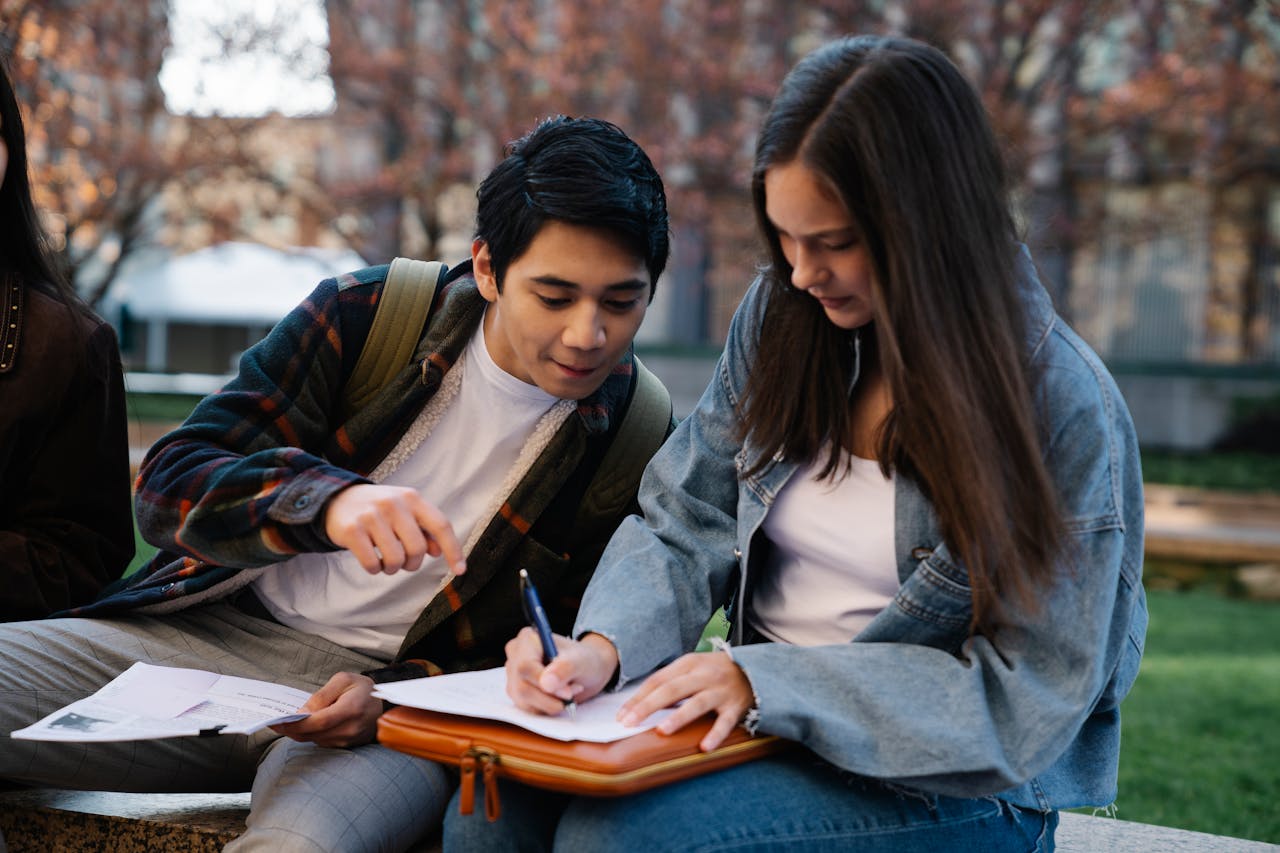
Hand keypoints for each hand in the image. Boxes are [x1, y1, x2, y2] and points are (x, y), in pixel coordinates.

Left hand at [270, 671, 381, 747]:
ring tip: (285, 724)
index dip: (295, 723)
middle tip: (273, 724)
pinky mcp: (347, 745)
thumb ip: (322, 695)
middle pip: (313, 734)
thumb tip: (302, 712)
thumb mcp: (343, 680)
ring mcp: (349, 740)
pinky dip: (311, 735)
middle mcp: (350, 729)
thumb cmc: (364, 689)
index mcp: (350, 710)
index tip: (277, 722)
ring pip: (315, 740)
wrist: (385, 704)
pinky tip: (303, 727)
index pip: (318, 722)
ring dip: (299, 733)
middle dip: (291, 730)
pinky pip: (322, 742)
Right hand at [323, 484, 464, 575]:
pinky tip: (372, 562)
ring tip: (386, 562)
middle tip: (404, 564)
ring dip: (392, 569)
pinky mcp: (352, 529)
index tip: (460, 570)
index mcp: (412, 498)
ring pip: (395, 559)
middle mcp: (393, 503)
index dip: (453, 550)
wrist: (336, 500)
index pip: (441, 525)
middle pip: (417, 548)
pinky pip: (373, 564)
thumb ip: (424, 529)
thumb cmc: (378, 510)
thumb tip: (439, 551)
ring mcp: (372, 515)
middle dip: (412, 564)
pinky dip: (375, 569)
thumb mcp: (404, 512)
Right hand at [504, 629, 618, 715]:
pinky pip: (527, 708)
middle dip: (550, 697)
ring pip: (523, 701)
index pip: (525, 667)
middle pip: (522, 687)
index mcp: (528, 639)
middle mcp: (516, 655)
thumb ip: (564, 668)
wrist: (586, 671)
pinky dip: (546, 708)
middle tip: (572, 693)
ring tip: (568, 692)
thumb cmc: (583, 660)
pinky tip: (558, 698)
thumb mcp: (581, 660)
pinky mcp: (516, 692)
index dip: (543, 683)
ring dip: (550, 703)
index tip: (567, 693)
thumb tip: (546, 683)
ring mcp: (513, 675)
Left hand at [617, 651, 753, 751]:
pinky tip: (704, 747)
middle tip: (629, 722)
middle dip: (648, 706)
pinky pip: (725, 722)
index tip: (622, 715)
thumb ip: (670, 681)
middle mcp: (704, 675)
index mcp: (689, 664)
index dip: (638, 698)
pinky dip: (715, 734)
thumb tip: (638, 703)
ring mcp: (720, 691)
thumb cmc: (714, 672)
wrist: (754, 669)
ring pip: (697, 703)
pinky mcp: (736, 706)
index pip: (658, 680)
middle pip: (672, 690)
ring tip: (662, 730)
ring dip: (679, 717)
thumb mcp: (692, 668)